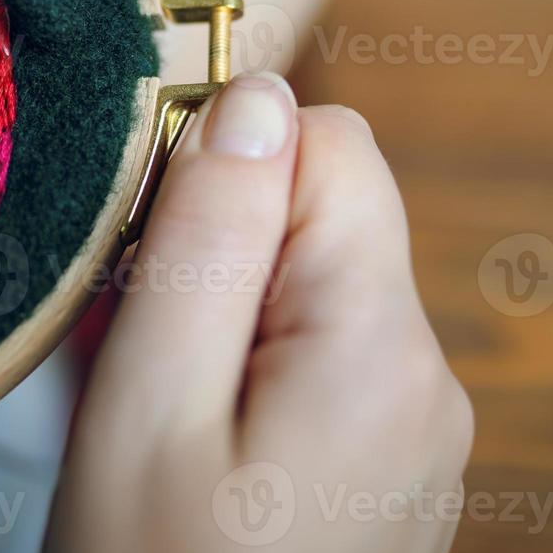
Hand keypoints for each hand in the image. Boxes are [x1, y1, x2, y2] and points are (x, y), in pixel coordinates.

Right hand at [44, 74, 472, 552]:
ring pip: (309, 283)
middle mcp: (426, 378)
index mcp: (381, 348)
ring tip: (144, 396)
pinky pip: (317, 355)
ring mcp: (415, 427)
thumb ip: (208, 240)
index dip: (223, 163)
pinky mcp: (386, 460)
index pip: (328, 144)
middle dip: (211, 244)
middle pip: (321, 212)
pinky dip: (242, 363)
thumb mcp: (149, 407)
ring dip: (216, 307)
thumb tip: (253, 92)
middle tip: (126, 337)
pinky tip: (184, 433)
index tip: (144, 240)